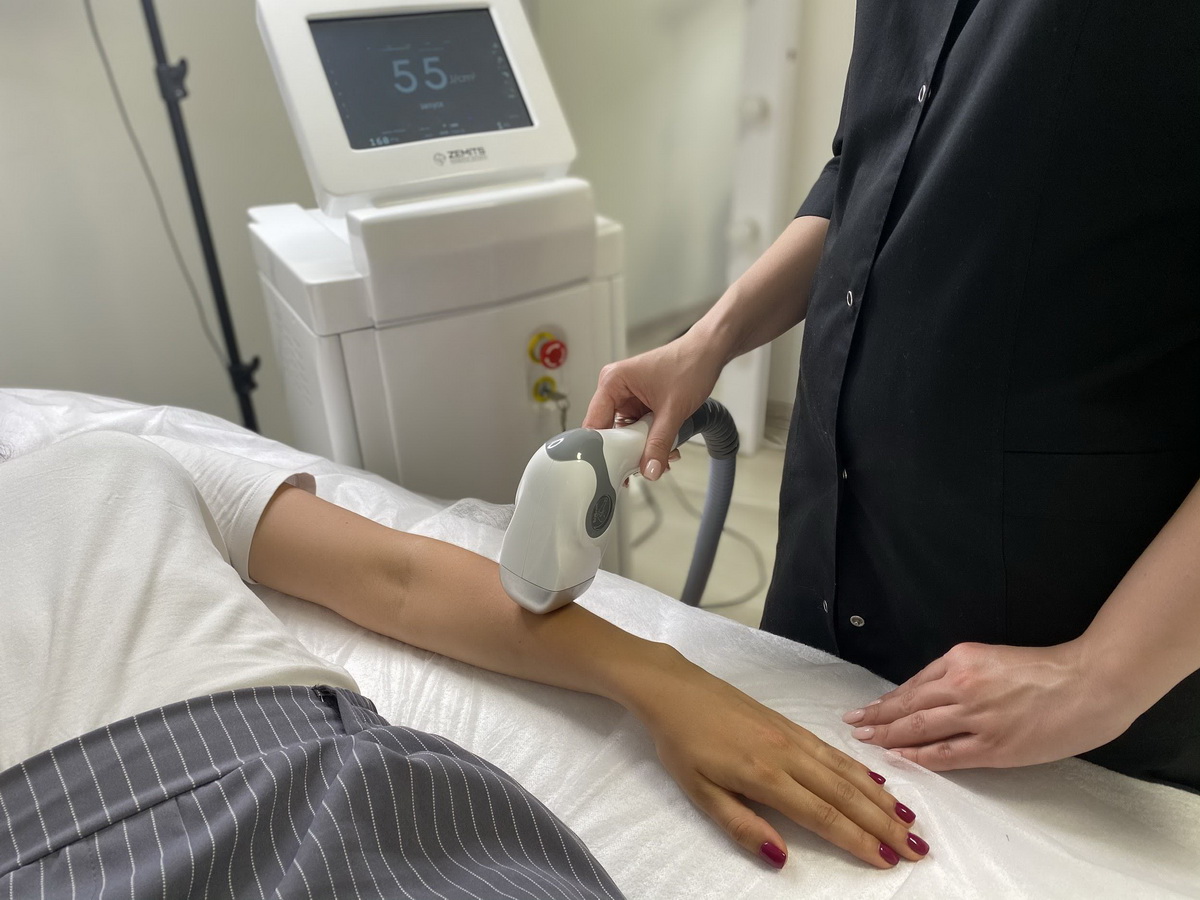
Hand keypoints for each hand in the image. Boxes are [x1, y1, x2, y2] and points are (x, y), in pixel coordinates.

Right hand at [583, 333, 724, 479]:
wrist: (708, 353)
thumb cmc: (689, 364)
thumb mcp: (673, 410)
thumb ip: (659, 443)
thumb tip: (649, 469)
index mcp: (612, 382)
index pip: (595, 423)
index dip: (601, 448)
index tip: (611, 468)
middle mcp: (615, 389)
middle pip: (609, 432)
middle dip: (627, 452)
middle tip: (641, 467)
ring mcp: (627, 397)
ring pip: (625, 435)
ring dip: (642, 448)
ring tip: (661, 456)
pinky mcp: (639, 404)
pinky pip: (637, 430)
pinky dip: (650, 441)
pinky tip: (665, 448)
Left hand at [627, 650, 931, 869]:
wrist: (674, 688)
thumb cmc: (681, 743)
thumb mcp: (699, 792)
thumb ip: (742, 826)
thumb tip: (782, 857)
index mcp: (765, 775)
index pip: (822, 814)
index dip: (856, 839)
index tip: (886, 861)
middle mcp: (787, 754)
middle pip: (845, 794)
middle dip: (883, 823)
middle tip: (917, 848)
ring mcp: (791, 735)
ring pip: (845, 770)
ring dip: (880, 797)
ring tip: (909, 819)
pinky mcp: (789, 723)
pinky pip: (833, 751)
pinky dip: (860, 768)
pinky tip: (875, 780)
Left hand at [842, 641, 1136, 769]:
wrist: (1089, 683)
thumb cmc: (1046, 670)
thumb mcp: (993, 658)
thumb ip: (961, 674)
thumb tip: (930, 694)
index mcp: (960, 659)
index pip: (913, 684)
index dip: (888, 699)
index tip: (869, 707)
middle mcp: (960, 685)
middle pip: (907, 705)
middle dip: (876, 717)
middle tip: (852, 724)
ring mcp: (974, 718)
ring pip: (918, 728)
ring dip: (887, 735)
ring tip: (865, 740)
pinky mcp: (992, 747)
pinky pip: (944, 754)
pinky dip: (917, 756)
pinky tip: (899, 758)